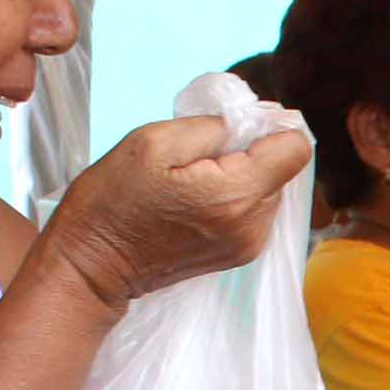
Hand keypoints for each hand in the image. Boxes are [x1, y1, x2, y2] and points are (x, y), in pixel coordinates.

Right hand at [41, 112, 315, 309]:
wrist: (94, 266)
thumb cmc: (114, 200)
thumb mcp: (154, 142)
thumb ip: (213, 126)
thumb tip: (249, 123)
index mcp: (237, 195)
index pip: (295, 148)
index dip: (271, 127)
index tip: (237, 126)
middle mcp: (254, 226)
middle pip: (282, 168)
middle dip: (250, 151)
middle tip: (200, 154)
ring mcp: (249, 245)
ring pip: (268, 189)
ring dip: (241, 175)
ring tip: (193, 178)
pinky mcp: (239, 254)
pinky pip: (254, 210)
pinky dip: (233, 196)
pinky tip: (196, 198)